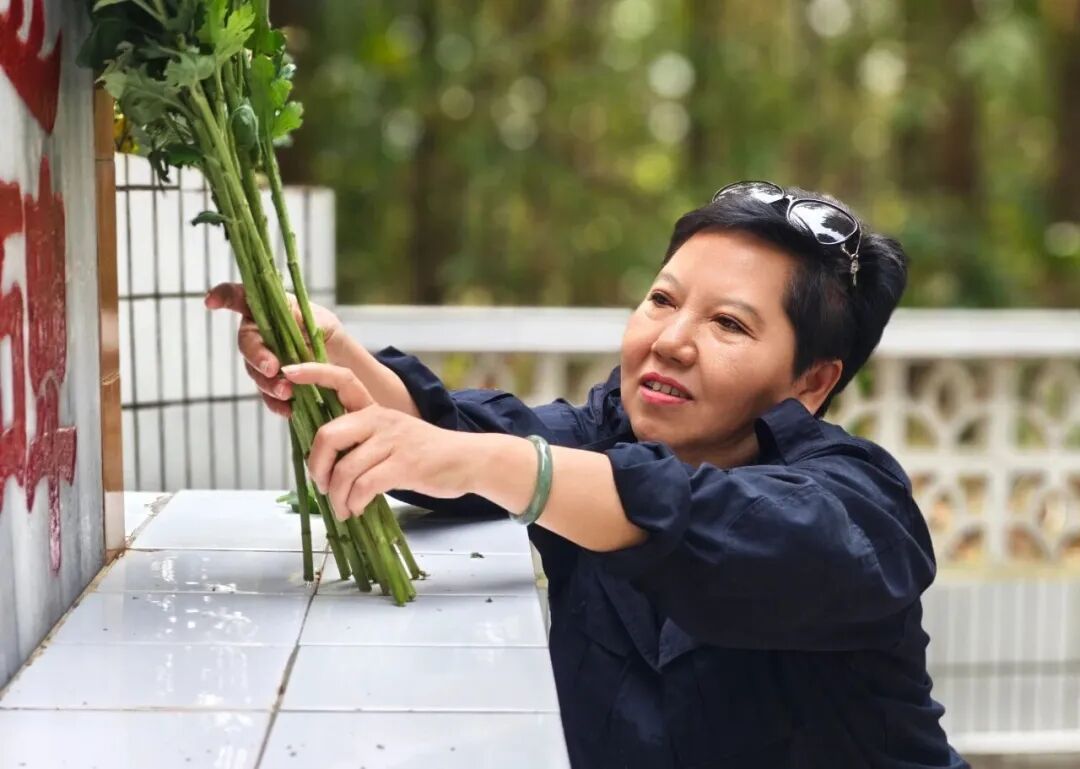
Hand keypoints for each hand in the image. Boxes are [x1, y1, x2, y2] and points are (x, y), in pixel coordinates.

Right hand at [205, 282, 343, 417]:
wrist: (344, 367)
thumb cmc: (330, 338)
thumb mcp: (322, 322)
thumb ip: (300, 318)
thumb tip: (285, 313)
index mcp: (269, 311)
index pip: (241, 298)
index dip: (224, 297)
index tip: (211, 302)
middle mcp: (261, 335)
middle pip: (247, 343)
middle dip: (257, 356)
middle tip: (271, 368)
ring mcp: (263, 361)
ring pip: (255, 372)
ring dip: (268, 383)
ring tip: (287, 391)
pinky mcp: (270, 385)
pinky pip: (266, 396)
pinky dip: (276, 403)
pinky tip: (287, 409)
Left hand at [281, 362, 474, 519]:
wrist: (468, 461)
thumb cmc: (426, 454)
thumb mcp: (392, 437)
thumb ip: (362, 442)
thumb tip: (325, 465)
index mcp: (374, 409)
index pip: (342, 380)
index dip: (313, 373)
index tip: (288, 373)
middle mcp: (380, 419)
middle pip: (329, 435)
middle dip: (316, 466)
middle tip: (321, 486)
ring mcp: (393, 441)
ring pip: (345, 469)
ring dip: (337, 496)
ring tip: (342, 508)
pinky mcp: (405, 465)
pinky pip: (365, 486)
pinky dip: (355, 502)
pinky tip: (357, 509)